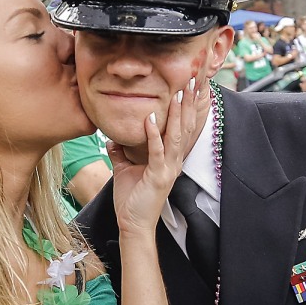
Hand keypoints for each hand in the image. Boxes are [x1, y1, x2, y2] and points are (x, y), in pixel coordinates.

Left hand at [108, 65, 207, 236]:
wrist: (133, 225)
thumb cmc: (132, 200)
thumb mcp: (124, 170)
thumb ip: (121, 152)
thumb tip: (112, 138)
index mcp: (169, 158)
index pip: (182, 127)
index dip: (187, 106)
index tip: (190, 85)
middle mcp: (174, 161)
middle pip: (186, 126)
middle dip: (189, 102)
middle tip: (194, 79)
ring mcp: (168, 169)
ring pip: (176, 136)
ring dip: (177, 113)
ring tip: (179, 92)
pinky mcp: (158, 177)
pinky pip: (157, 152)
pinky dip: (153, 134)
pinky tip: (149, 118)